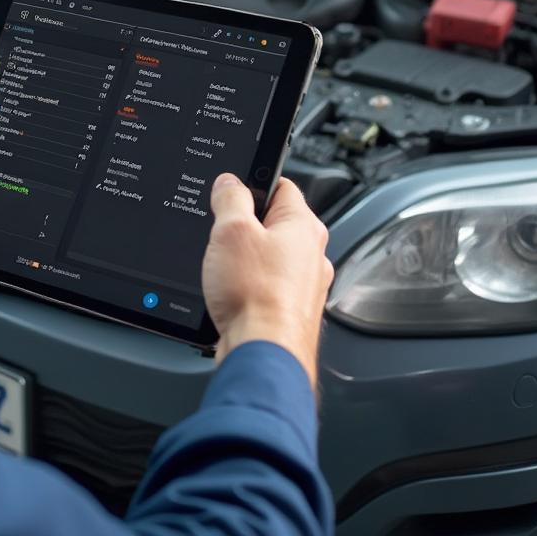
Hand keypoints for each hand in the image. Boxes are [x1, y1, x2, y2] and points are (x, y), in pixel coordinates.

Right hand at [202, 174, 332, 388]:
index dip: (253, 183)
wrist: (263, 353)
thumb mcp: (231, 230)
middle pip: (274, 223)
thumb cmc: (256, 296)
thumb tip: (230, 182)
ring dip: (248, 260)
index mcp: (304, 226)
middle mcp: (313, 254)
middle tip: (223, 234)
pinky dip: (251, 287)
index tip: (233, 189)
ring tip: (227, 269)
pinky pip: (268, 286)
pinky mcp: (292, 311)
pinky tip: (235, 295)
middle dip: (246, 226)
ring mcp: (305, 286)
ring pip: (271, 257)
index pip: (282, 185)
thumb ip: (230, 198)